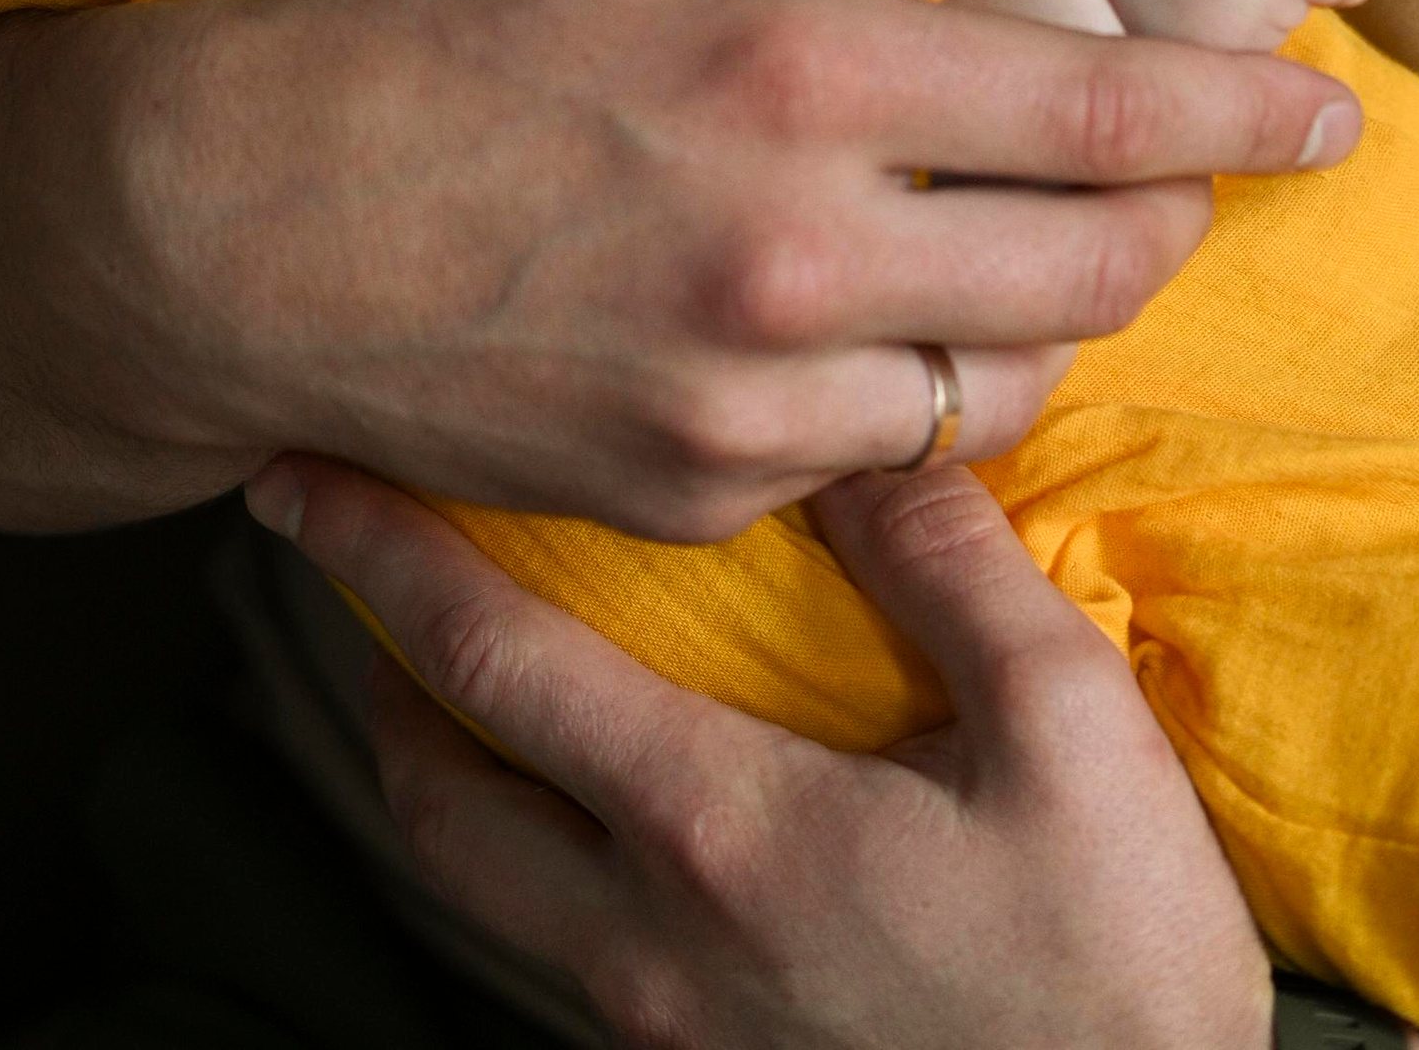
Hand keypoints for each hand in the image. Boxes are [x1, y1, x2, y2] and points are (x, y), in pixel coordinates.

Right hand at [110, 0, 1357, 529]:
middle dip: (1173, 220)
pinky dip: (911, 387)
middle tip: (1170, 175)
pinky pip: (883, 454)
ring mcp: (754, 391)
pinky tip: (858, 315)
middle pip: (1101, 268)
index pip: (1109, 109)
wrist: (231, 227)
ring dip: (1048, 312)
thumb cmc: (423, 13)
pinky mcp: (700, 489)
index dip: (1247, 112)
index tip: (1325, 110)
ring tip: (1012, 243)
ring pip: (1013, 384)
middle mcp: (804, 248)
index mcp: (803, 68)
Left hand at [247, 450, 1274, 1047]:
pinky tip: (594, 807)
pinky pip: (559, 955)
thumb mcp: (1068, 735)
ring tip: (460, 678)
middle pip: (431, 797)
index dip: (381, 555)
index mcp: (715, 829)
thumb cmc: (1114, 973)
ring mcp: (666, 1032)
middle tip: (362, 573)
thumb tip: (857, 428)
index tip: (305, 476)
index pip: (492, 662)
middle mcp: (650, 942)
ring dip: (442, 770)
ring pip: (482, 891)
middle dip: (372, 670)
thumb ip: (949, 568)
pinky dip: (528, 856)